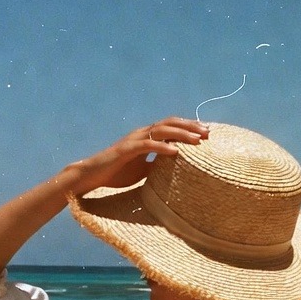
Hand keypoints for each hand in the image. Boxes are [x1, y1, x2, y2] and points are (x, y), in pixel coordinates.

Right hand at [69, 117, 208, 196]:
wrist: (92, 176)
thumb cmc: (117, 173)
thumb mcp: (143, 170)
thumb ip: (157, 166)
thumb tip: (177, 170)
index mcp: (146, 137)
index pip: (171, 127)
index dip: (189, 127)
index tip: (206, 133)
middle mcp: (142, 134)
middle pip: (170, 124)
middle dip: (190, 126)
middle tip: (208, 132)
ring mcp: (134, 140)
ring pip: (161, 131)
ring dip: (181, 134)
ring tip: (197, 140)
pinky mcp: (126, 149)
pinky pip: (147, 145)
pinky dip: (162, 147)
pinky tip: (175, 151)